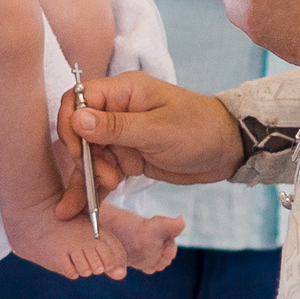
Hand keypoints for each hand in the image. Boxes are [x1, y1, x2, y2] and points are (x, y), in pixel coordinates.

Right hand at [56, 74, 244, 186]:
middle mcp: (117, 111)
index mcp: (123, 91)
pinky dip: (94, 187)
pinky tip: (84, 207)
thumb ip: (116, 127)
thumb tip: (77, 120)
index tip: (78, 151)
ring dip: (92, 174)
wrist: (228, 151)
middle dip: (86, 157)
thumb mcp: (159, 130)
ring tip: (112, 186)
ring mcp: (121, 135)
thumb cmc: (199, 130)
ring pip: (89, 155)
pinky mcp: (127, 157)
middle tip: (107, 177)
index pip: (78, 100)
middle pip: (80, 131)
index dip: (71, 124)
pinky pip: (103, 171)